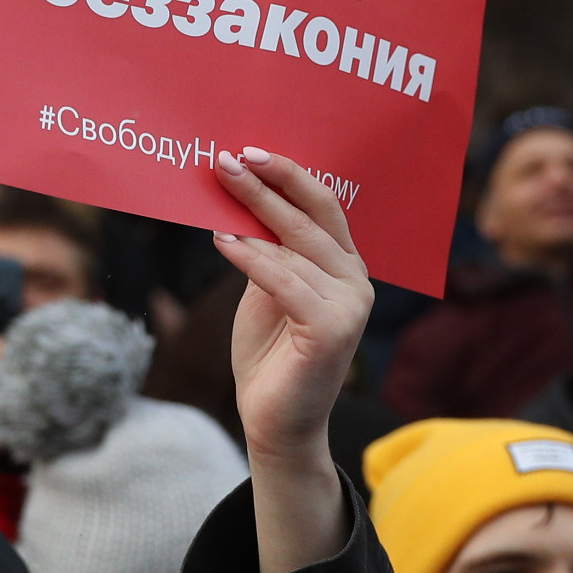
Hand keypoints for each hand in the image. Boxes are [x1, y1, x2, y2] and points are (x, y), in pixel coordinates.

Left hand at [211, 146, 371, 572]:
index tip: (247, 150)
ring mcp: (351, 306)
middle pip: (312, 217)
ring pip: (297, 248)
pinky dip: (254, 259)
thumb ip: (265, 248)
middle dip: (267, 184)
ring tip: (216, 196)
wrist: (273, 421)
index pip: (323, 206)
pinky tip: (222, 241)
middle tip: (227, 160)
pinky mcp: (334, 330)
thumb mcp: (264, 288)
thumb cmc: (269, 355)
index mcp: (345, 266)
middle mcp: (357, 281)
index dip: (287, 175)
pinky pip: (287, 283)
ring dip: (252, 218)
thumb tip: (239, 195)